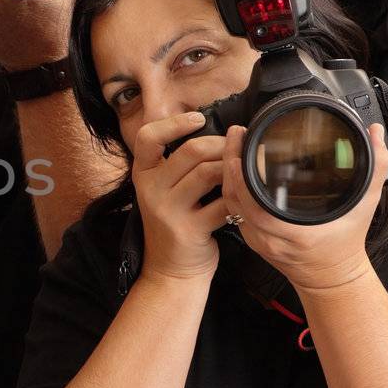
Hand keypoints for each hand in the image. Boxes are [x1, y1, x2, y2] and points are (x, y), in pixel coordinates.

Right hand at [131, 112, 229, 282]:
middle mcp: (150, 190)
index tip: (199, 118)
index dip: (174, 123)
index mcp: (143, 174)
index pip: (148, 137)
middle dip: (221, 145)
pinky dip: (238, 198)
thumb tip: (220, 129)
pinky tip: (244, 198)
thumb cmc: (176, 222)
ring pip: (207, 173)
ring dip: (232, 168)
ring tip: (243, 170)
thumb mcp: (166, 189)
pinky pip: (221, 203)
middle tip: (237, 148)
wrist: (172, 269)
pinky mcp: (188, 230)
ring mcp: (167, 211)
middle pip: (190, 151)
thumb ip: (180, 163)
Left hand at [219, 123, 387, 290]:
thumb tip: (376, 133)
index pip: (256, 206)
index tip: (240, 152)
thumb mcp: (366, 203)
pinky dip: (231, 190)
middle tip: (235, 136)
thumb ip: (375, 167)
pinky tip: (232, 170)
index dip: (242, 179)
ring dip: (226, 175)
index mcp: (295, 231)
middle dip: (229, 165)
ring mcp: (259, 240)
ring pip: (231, 206)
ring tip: (231, 146)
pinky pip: (234, 213)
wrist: (333, 276)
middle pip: (236, 200)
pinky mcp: (253, 240)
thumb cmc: (347, 241)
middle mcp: (271, 238)